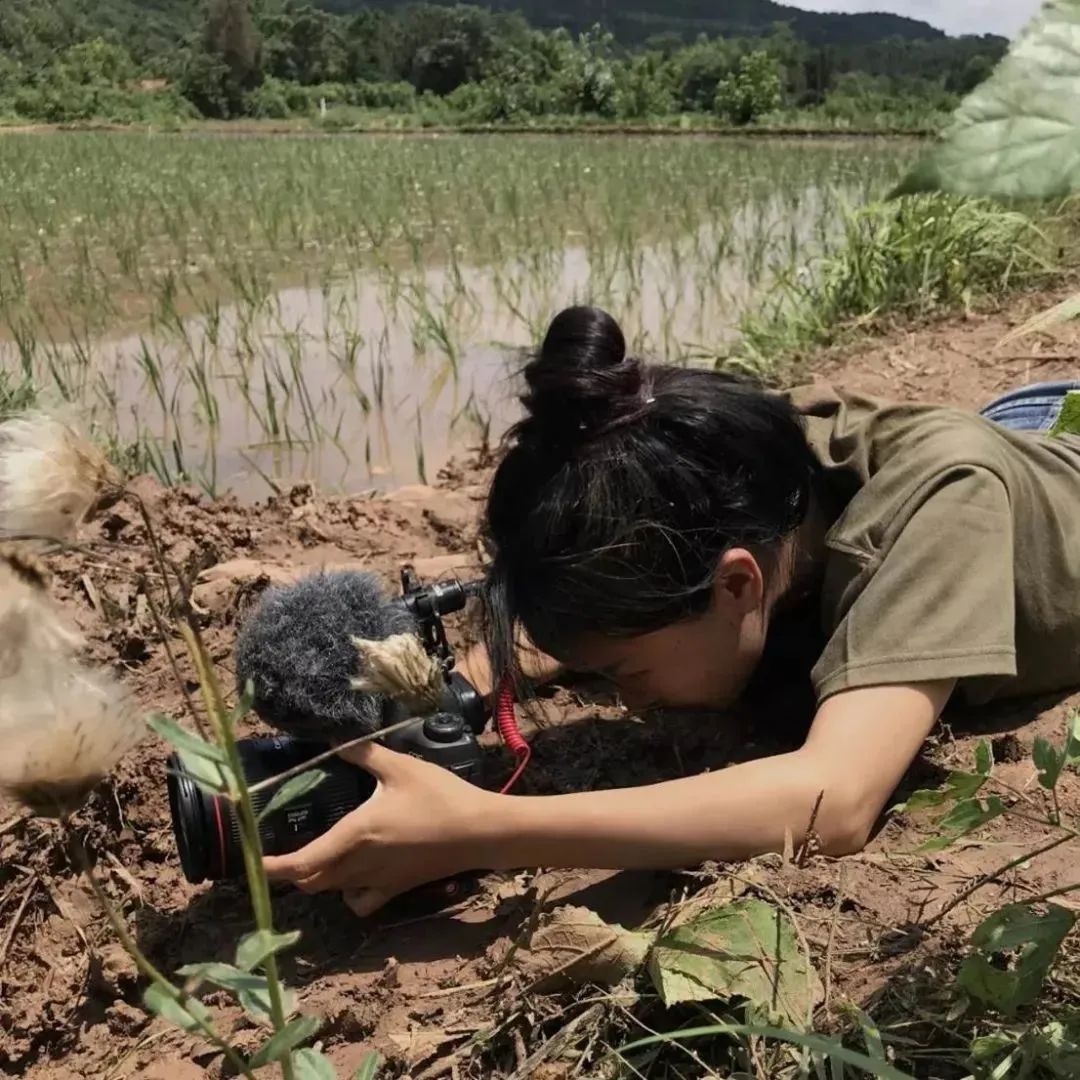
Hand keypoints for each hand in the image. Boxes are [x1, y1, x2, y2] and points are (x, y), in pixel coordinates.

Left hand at [263, 741, 495, 916]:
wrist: (480, 831)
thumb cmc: (439, 797)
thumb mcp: (400, 767)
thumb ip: (364, 754)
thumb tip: (337, 738)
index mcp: (354, 835)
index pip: (301, 863)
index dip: (271, 867)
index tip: (252, 861)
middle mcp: (360, 865)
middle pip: (310, 880)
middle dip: (291, 869)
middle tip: (280, 848)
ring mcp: (378, 882)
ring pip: (331, 891)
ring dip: (316, 879)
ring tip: (314, 855)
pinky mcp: (397, 889)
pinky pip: (360, 902)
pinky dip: (348, 894)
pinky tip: (354, 874)